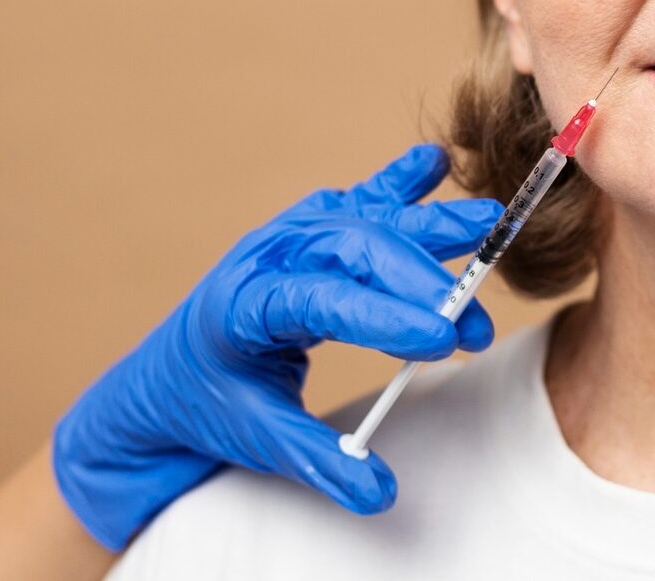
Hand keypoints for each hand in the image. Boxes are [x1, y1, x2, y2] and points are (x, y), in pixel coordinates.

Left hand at [51, 144, 504, 550]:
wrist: (165, 379)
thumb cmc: (209, 405)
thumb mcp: (256, 437)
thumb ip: (319, 460)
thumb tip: (380, 492)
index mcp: (244, 303)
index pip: (326, 300)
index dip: (388, 317)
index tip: (443, 341)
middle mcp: (268, 255)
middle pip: (355, 249)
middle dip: (422, 284)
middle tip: (473, 327)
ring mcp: (291, 233)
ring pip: (367, 217)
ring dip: (429, 224)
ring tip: (489, 225)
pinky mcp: (312, 228)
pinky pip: (362, 198)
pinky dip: (399, 182)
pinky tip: (434, 162)